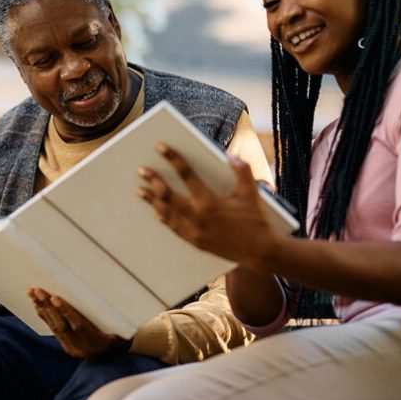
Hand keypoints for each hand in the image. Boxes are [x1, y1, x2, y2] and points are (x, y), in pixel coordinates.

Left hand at [28, 288, 130, 358]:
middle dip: (49, 307)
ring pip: (55, 327)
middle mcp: (81, 347)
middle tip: (38, 290)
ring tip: (33, 294)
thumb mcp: (124, 334)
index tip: (55, 297)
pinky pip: (54, 331)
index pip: (78, 325)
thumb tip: (118, 299)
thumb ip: (117, 322)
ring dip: (43, 309)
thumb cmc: (123, 340)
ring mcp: (72, 348)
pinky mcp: (67, 348)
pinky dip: (46, 316)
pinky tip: (38, 305)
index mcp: (96, 342)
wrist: (117, 361)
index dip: (66, 311)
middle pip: (62, 326)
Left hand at [136, 145, 277, 268]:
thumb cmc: (256, 220)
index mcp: (209, 201)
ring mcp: (194, 231)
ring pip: (167, 213)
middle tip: (141, 171)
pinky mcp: (195, 242)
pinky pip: (174, 228)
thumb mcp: (251, 192)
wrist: (259, 252)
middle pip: (168, 196)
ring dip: (153, 201)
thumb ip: (241, 171)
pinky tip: (157, 212)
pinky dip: (164, 218)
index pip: (186, 174)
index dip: (172, 159)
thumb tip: (230, 155)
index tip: (160, 147)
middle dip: (153, 181)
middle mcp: (197, 217)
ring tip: (141, 191)